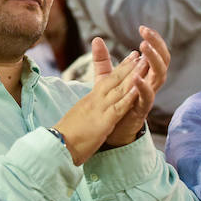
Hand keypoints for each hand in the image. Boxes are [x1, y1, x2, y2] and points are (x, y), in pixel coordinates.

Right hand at [53, 50, 144, 164]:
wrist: (56, 146)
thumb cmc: (65, 136)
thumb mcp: (78, 117)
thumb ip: (86, 110)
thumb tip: (89, 109)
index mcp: (90, 100)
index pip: (107, 81)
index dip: (120, 69)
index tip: (130, 59)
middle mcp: (95, 100)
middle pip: (114, 79)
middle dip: (129, 66)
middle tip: (140, 54)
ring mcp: (99, 110)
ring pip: (119, 89)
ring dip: (133, 75)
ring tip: (145, 63)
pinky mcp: (103, 122)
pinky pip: (119, 107)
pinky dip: (129, 97)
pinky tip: (138, 89)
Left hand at [104, 26, 170, 145]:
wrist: (110, 131)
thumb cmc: (113, 104)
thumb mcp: (106, 78)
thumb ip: (102, 60)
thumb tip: (96, 39)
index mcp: (144, 74)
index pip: (155, 53)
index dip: (153, 40)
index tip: (143, 27)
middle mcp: (150, 83)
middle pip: (163, 61)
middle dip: (157, 46)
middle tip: (146, 33)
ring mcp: (147, 97)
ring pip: (160, 76)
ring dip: (153, 61)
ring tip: (144, 48)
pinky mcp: (141, 110)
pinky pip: (148, 98)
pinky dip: (143, 87)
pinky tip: (137, 77)